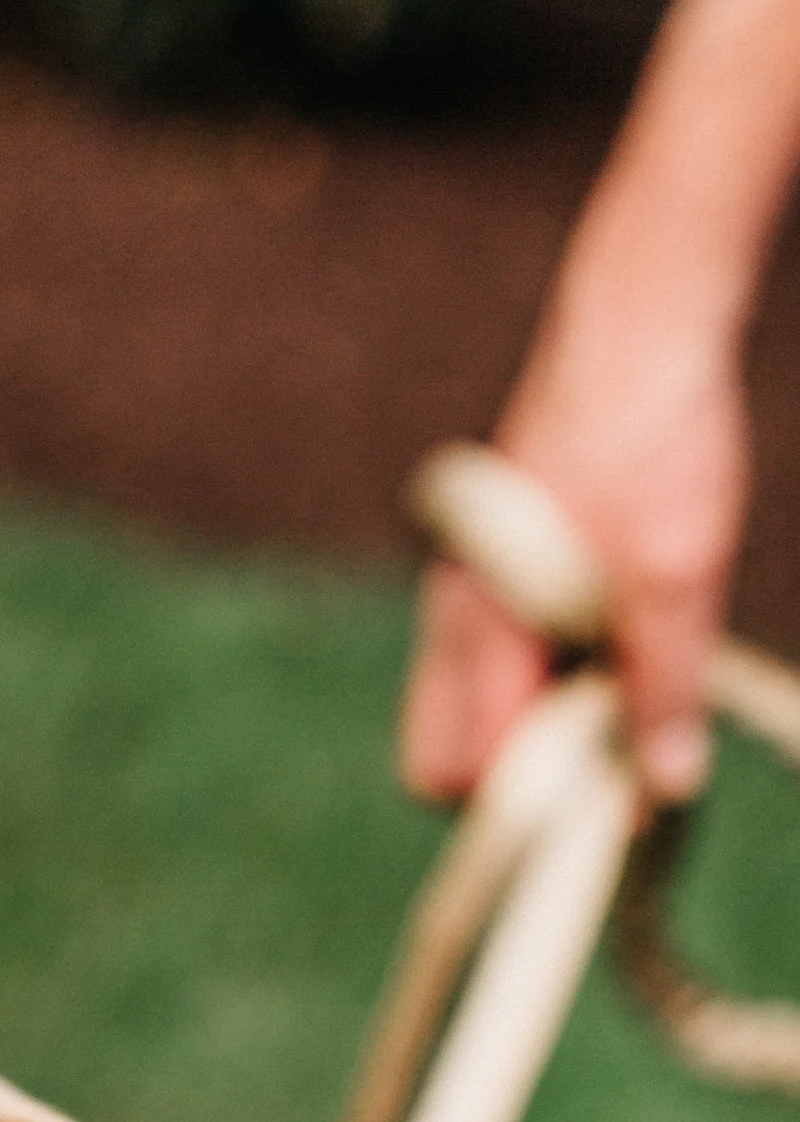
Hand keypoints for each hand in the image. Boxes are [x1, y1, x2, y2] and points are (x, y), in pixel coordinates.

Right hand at [400, 293, 749, 804]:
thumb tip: (664, 791)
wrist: (641, 316)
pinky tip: (607, 639)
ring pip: (469, 711)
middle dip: (516, 782)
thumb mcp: (678, 572)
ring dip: (537, 726)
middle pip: (444, 760)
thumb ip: (663, 687)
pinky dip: (542, 677)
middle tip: (607, 755)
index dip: (530, 805)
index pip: (461, 776)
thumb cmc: (652, 435)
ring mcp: (466, 593)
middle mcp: (454, 619)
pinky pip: (492, 662)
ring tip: (621, 690)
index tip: (609, 798)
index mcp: (481, 628)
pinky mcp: (491, 570)